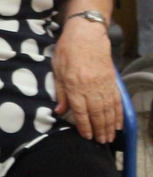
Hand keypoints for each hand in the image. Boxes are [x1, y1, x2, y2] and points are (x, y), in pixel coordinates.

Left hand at [54, 15, 120, 141]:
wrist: (87, 34)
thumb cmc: (67, 50)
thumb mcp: (56, 68)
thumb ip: (60, 91)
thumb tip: (60, 111)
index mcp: (74, 85)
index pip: (80, 111)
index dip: (84, 126)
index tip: (86, 136)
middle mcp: (90, 88)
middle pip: (96, 114)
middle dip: (99, 130)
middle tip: (101, 142)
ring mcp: (104, 85)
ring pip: (108, 110)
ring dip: (109, 126)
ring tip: (109, 138)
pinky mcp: (112, 82)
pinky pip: (116, 101)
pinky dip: (118, 114)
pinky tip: (118, 123)